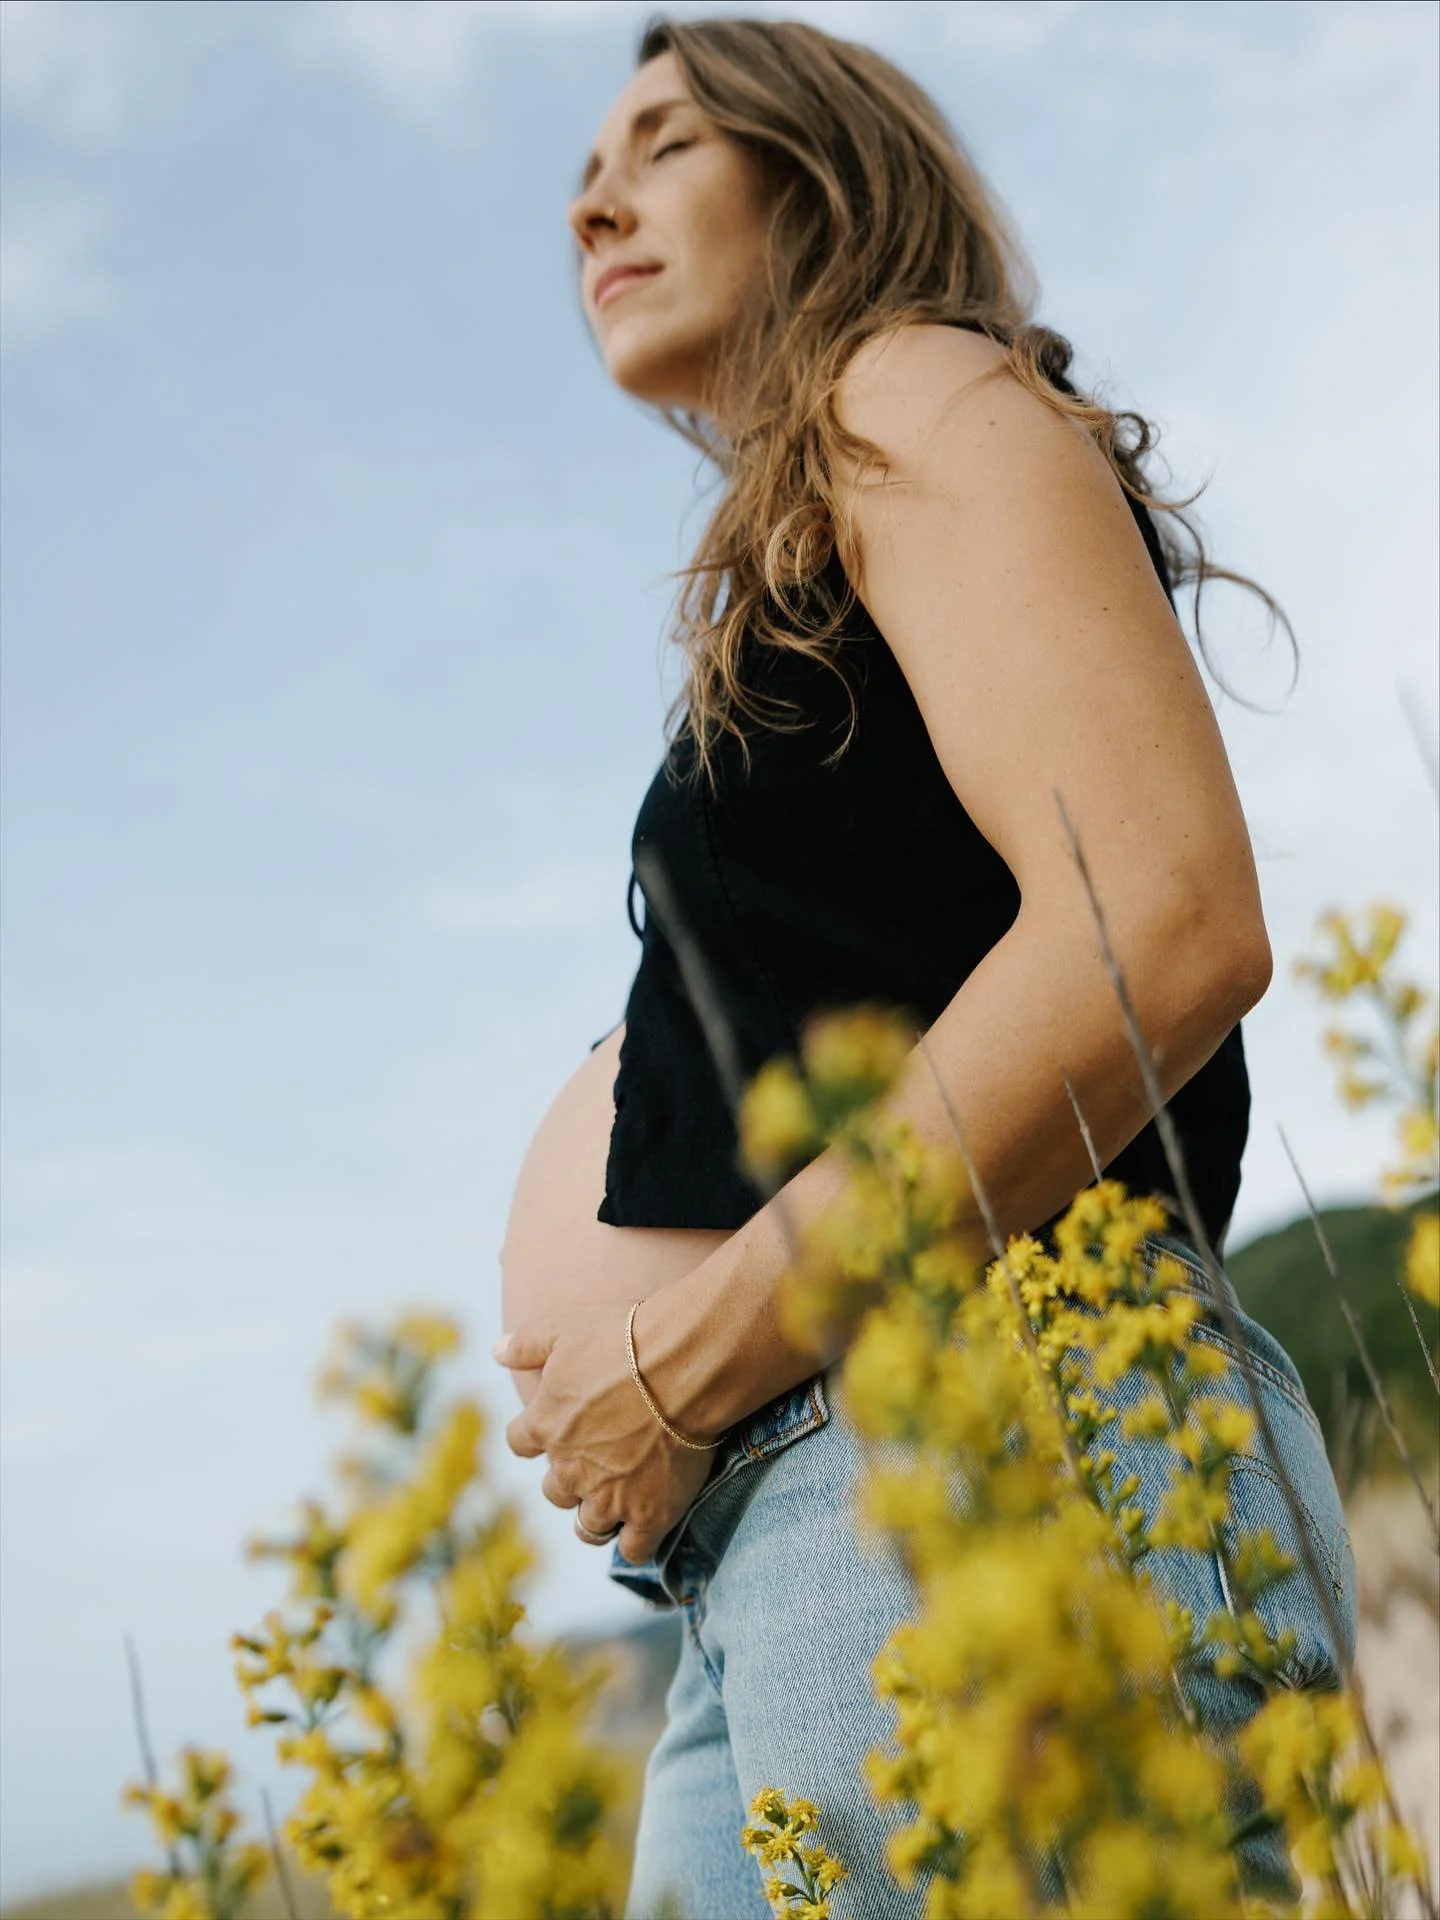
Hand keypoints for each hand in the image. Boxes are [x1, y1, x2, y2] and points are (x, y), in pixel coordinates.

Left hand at [493, 1297, 723, 1565]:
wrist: (683, 1366)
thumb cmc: (624, 1341)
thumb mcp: (564, 1327)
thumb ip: (526, 1343)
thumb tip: (495, 1351)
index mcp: (544, 1425)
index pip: (520, 1443)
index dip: (536, 1437)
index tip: (556, 1427)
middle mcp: (569, 1469)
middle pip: (554, 1491)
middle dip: (570, 1479)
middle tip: (598, 1460)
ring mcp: (609, 1496)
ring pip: (588, 1526)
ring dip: (596, 1515)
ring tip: (616, 1501)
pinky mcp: (650, 1513)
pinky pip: (634, 1549)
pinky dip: (637, 1541)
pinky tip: (647, 1523)